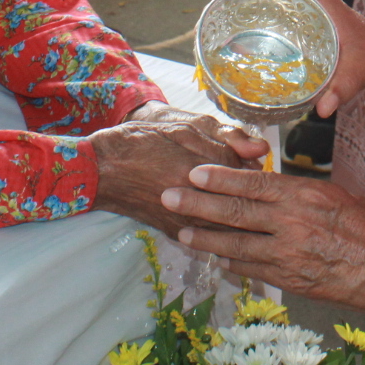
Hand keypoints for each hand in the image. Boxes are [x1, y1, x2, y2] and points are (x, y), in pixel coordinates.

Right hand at [90, 106, 266, 237]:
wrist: (102, 170)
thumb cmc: (141, 142)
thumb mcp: (184, 129)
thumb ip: (226, 138)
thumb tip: (262, 149)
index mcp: (198, 173)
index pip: (243, 173)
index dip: (252, 164)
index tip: (255, 158)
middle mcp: (194, 203)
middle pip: (240, 203)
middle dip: (252, 192)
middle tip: (257, 183)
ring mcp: (185, 222)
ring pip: (230, 226)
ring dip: (243, 214)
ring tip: (250, 202)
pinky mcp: (176, 232)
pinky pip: (211, 236)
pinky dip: (224, 228)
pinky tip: (229, 220)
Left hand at [163, 166, 364, 319]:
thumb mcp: (337, 195)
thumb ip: (300, 193)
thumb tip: (271, 188)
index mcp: (304, 196)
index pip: (252, 185)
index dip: (219, 178)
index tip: (193, 172)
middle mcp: (291, 225)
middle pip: (234, 214)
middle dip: (196, 206)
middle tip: (167, 197)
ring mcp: (289, 256)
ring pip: (236, 245)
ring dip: (205, 239)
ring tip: (181, 233)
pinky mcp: (292, 281)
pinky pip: (254, 270)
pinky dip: (233, 263)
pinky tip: (218, 259)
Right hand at [216, 0, 364, 116]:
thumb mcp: (362, 70)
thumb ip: (344, 88)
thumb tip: (323, 109)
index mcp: (320, 2)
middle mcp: (312, 3)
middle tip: (216, 7)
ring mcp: (310, 13)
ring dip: (249, 5)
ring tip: (223, 24)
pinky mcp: (309, 25)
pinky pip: (280, 15)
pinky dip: (261, 22)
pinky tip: (247, 43)